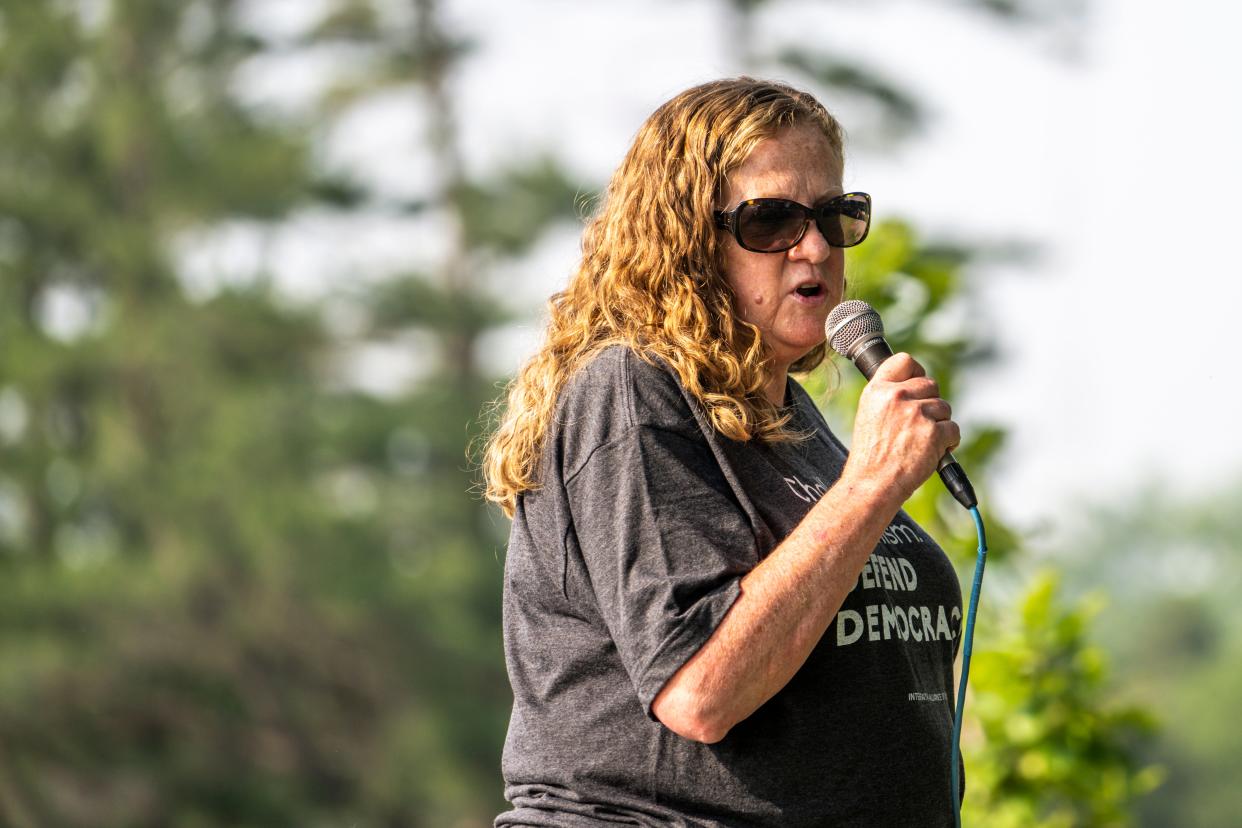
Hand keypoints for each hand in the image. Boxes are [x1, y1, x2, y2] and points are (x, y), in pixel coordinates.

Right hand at [842, 353, 959, 500]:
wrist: (873, 484)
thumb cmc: (872, 456)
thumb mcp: (869, 416)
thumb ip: (889, 397)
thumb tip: (916, 386)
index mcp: (878, 390)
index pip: (904, 361)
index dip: (916, 372)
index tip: (918, 385)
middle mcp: (896, 397)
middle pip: (931, 385)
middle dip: (930, 405)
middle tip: (917, 427)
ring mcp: (916, 413)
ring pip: (944, 408)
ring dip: (939, 425)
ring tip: (920, 443)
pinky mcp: (934, 431)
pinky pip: (953, 429)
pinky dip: (948, 443)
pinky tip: (931, 452)